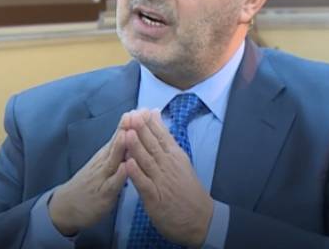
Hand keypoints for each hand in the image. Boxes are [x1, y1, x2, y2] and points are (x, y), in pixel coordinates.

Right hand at [48, 117, 127, 235]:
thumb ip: (117, 151)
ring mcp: (102, 176)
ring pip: (112, 159)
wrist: (67, 206)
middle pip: (116, 142)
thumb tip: (131, 135)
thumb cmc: (90, 184)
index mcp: (106, 155)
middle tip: (138, 113)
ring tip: (128, 133)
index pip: (120, 135)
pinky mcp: (102, 194)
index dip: (132, 123)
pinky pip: (112, 184)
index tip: (144, 108)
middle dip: (128, 127)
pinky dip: (119, 175)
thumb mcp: (104, 164)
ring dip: (120, 146)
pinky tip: (126, 167)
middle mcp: (104, 162)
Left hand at [123, 109, 213, 246]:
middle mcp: (168, 165)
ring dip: (136, 147)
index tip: (139, 109)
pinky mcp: (155, 198)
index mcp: (175, 156)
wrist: (202, 219)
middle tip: (131, 115)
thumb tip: (158, 123)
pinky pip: (144, 184)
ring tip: (127, 133)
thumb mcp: (180, 163)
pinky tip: (127, 165)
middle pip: (153, 144)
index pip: (161, 135)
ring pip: (147, 161)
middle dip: (141, 129)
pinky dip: (136, 174)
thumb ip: (168, 145)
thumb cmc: (187, 190)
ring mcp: (161, 181)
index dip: (149, 122)